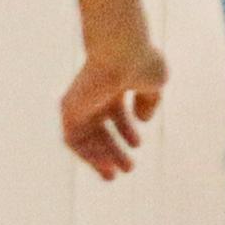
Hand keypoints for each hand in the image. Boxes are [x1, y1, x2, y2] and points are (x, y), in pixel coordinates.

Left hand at [60, 40, 165, 180]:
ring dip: (100, 157)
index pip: (115, 113)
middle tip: (128, 169)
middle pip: (100, 128)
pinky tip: (104, 164)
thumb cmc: (141, 60)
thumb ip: (149, 101)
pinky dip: (87, 154)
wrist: (121, 51)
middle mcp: (94, 94)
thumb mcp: (155, 83)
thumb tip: (143, 120)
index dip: (126, 131)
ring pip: (86, 137)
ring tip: (116, 173)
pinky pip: (73, 139)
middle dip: (113, 150)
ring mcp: (80, 101)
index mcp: (112, 85)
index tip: (137, 146)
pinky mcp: (69, 109)